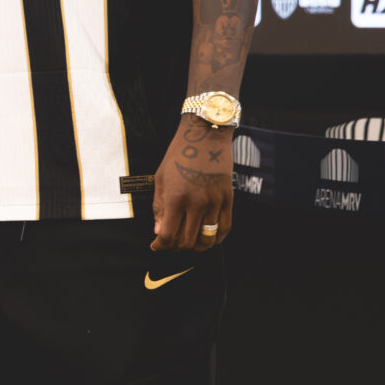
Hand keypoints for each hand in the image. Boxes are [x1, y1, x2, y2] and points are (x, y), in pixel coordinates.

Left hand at [151, 115, 232, 251]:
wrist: (205, 136)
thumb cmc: (178, 155)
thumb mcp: (160, 179)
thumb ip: (159, 207)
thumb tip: (159, 231)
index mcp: (176, 198)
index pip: (168, 235)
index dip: (160, 246)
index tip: (156, 246)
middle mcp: (197, 204)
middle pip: (188, 241)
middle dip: (176, 248)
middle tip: (171, 244)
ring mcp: (215, 203)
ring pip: (207, 239)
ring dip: (196, 246)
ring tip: (189, 243)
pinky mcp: (228, 199)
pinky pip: (225, 228)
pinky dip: (216, 238)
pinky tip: (208, 238)